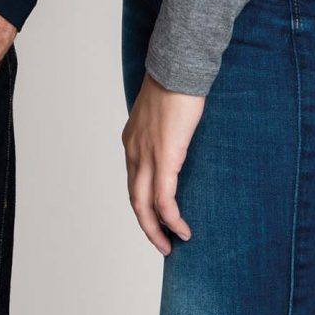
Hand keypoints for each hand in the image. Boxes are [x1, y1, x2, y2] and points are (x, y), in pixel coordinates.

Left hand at [122, 72, 204, 254]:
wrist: (178, 68)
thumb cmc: (175, 84)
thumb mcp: (164, 113)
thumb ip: (165, 131)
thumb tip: (179, 141)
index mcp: (132, 141)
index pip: (133, 181)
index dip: (143, 204)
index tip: (156, 219)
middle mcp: (133, 151)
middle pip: (134, 199)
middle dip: (147, 226)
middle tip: (161, 244)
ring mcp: (146, 155)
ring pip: (144, 205)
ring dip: (156, 229)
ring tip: (171, 245)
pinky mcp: (164, 158)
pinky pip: (164, 199)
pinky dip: (171, 219)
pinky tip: (182, 230)